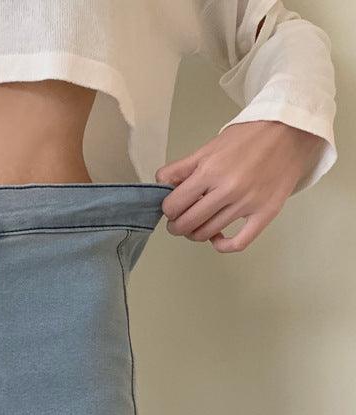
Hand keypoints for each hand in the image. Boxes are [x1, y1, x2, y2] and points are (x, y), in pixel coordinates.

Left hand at [155, 120, 323, 252]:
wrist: (291, 131)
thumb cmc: (250, 136)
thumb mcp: (209, 146)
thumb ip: (182, 168)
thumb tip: (161, 184)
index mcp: (210, 171)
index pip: (173, 206)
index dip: (168, 209)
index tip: (172, 208)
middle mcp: (228, 189)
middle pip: (187, 224)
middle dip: (177, 226)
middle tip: (179, 221)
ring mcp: (248, 204)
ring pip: (207, 234)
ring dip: (196, 233)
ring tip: (198, 224)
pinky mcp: (266, 213)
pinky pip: (239, 243)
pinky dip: (222, 246)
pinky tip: (217, 239)